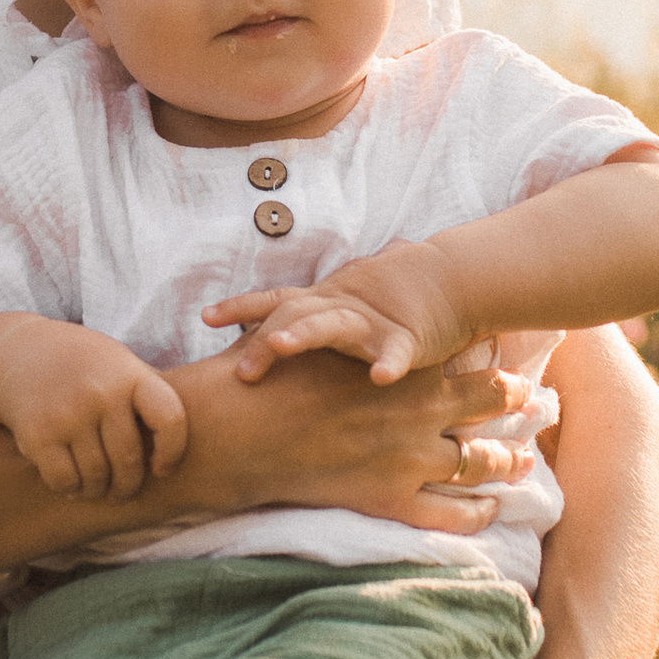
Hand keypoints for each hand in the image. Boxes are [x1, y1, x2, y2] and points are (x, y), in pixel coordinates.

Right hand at [0, 323, 189, 501]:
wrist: (19, 351)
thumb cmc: (85, 366)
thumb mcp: (121, 366)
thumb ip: (147, 401)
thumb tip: (189, 452)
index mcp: (131, 374)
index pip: (170, 421)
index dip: (173, 453)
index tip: (161, 469)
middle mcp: (102, 393)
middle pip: (130, 460)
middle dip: (128, 485)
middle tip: (123, 491)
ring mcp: (68, 413)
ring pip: (97, 476)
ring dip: (98, 489)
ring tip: (97, 487)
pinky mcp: (38, 434)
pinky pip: (65, 480)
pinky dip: (71, 488)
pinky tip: (72, 482)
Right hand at [159, 339, 536, 534]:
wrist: (240, 430)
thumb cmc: (270, 377)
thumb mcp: (309, 327)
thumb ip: (339, 318)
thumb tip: (345, 286)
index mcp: (405, 369)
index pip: (468, 362)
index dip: (493, 362)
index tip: (509, 364)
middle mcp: (420, 412)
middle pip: (489, 405)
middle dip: (515, 405)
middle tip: (536, 405)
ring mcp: (410, 458)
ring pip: (479, 463)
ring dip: (507, 462)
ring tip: (524, 464)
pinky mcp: (392, 499)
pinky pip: (449, 514)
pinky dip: (476, 514)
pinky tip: (490, 512)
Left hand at [205, 236, 466, 385]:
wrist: (452, 280)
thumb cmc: (392, 297)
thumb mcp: (343, 306)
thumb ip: (310, 318)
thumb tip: (266, 337)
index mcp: (322, 302)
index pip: (273, 301)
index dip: (239, 307)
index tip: (206, 317)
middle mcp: (340, 308)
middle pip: (293, 317)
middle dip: (263, 341)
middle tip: (240, 370)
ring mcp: (372, 322)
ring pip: (333, 326)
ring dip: (304, 335)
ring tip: (278, 347)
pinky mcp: (409, 338)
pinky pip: (397, 352)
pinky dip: (389, 363)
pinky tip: (379, 378)